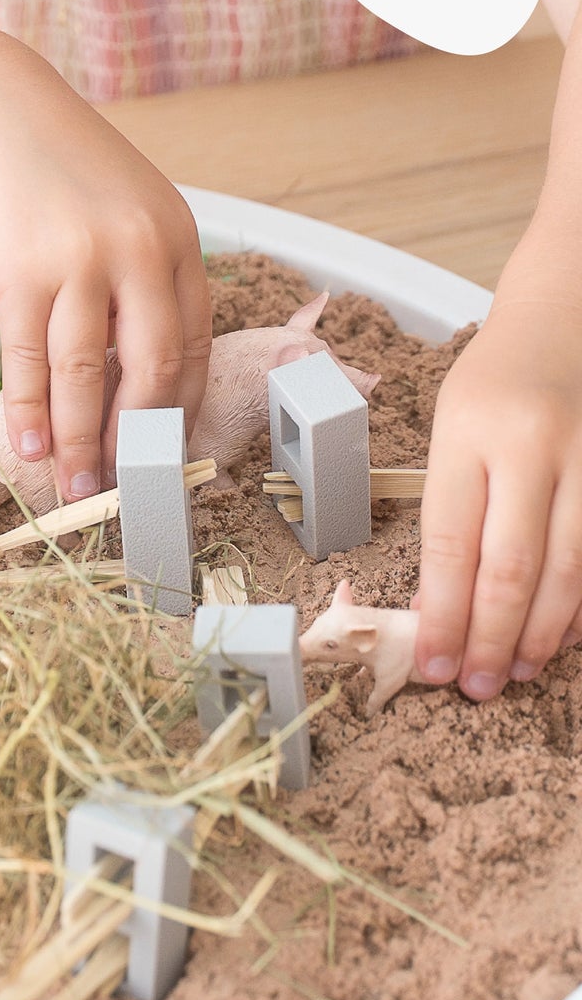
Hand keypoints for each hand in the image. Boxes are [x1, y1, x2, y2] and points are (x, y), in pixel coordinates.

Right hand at [0, 46, 212, 499]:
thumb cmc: (56, 167)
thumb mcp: (124, 212)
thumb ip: (140, 279)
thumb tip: (133, 370)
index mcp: (178, 241)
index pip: (192, 345)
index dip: (177, 410)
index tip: (161, 453)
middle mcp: (141, 250)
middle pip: (149, 369)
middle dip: (133, 440)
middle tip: (122, 487)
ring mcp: (81, 260)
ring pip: (86, 375)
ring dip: (78, 441)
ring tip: (72, 486)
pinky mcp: (22, 270)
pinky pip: (30, 359)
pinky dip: (29, 411)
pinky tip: (29, 447)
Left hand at [416, 296, 581, 697]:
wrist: (569, 312)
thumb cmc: (497, 380)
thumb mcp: (450, 428)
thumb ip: (450, 508)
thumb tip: (438, 601)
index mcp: (469, 433)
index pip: (449, 541)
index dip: (441, 613)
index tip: (431, 663)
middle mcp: (534, 444)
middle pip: (510, 564)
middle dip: (490, 636)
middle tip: (476, 686)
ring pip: (570, 565)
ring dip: (541, 630)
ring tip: (517, 672)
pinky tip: (564, 634)